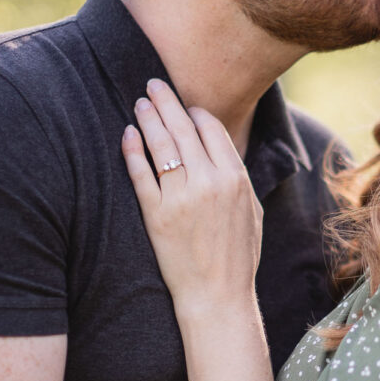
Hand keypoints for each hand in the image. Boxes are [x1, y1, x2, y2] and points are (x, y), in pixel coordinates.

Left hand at [122, 80, 262, 312]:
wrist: (217, 297)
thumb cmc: (237, 258)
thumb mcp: (252, 214)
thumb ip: (240, 180)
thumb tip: (226, 156)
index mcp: (235, 179)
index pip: (211, 130)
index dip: (195, 113)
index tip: (184, 108)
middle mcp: (209, 183)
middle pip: (183, 129)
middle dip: (167, 101)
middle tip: (152, 84)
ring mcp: (181, 198)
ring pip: (160, 145)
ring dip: (148, 118)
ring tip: (139, 104)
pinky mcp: (156, 215)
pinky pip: (141, 174)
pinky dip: (132, 151)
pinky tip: (127, 135)